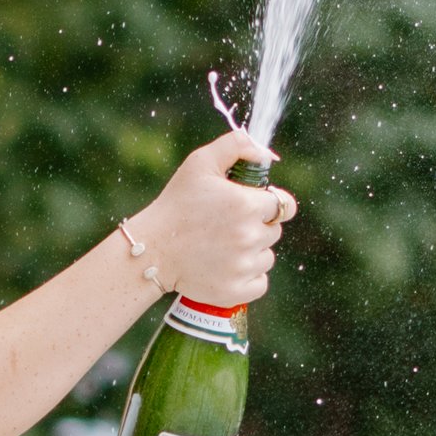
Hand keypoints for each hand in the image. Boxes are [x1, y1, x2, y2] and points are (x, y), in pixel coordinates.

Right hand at [132, 132, 293, 307]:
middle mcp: (250, 237)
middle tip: (226, 226)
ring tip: (222, 247)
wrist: (151, 250)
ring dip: (252, 252)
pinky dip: (248, 278)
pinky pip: (260, 283)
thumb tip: (265, 153)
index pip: (284, 205)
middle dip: (257, 227)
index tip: (254, 206)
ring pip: (267, 257)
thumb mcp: (200, 163)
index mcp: (247, 205)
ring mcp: (243, 266)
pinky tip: (227, 267)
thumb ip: (236, 145)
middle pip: (274, 231)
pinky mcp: (235, 290)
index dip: (269, 204)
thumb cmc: (175, 205)